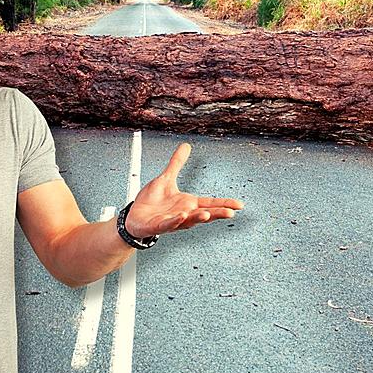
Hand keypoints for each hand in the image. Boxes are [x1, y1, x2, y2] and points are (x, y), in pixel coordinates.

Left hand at [125, 143, 243, 237]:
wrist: (133, 218)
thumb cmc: (151, 203)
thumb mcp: (166, 178)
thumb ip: (176, 163)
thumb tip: (185, 146)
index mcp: (187, 203)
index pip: (210, 203)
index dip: (224, 203)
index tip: (239, 204)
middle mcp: (183, 213)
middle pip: (204, 214)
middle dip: (217, 214)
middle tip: (230, 212)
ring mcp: (172, 221)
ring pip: (188, 221)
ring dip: (197, 218)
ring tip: (206, 214)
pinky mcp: (158, 226)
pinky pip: (168, 225)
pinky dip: (175, 221)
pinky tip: (182, 216)